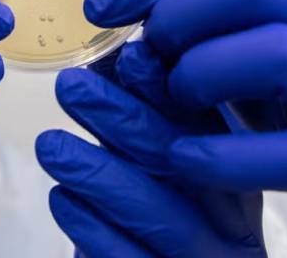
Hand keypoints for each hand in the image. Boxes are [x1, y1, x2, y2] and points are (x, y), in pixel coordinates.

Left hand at [36, 43, 265, 256]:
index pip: (208, 125)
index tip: (130, 56)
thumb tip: (115, 60)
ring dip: (99, 172)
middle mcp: (231, 224)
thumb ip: (147, 121)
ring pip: (158, 214)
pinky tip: (62, 198)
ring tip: (51, 144)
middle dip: (124, 118)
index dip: (167, 90)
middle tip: (72, 87)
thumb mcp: (165, 171)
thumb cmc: (166, 230)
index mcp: (236, 181)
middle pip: (184, 164)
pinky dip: (90, 226)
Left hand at [83, 0, 286, 257]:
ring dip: (205, 72)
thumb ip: (199, 25)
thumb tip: (111, 12)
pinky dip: (228, 157)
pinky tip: (184, 158)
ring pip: (280, 54)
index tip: (98, 6)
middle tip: (146, 50)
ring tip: (174, 96)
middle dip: (181, 13)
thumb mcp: (251, 47)